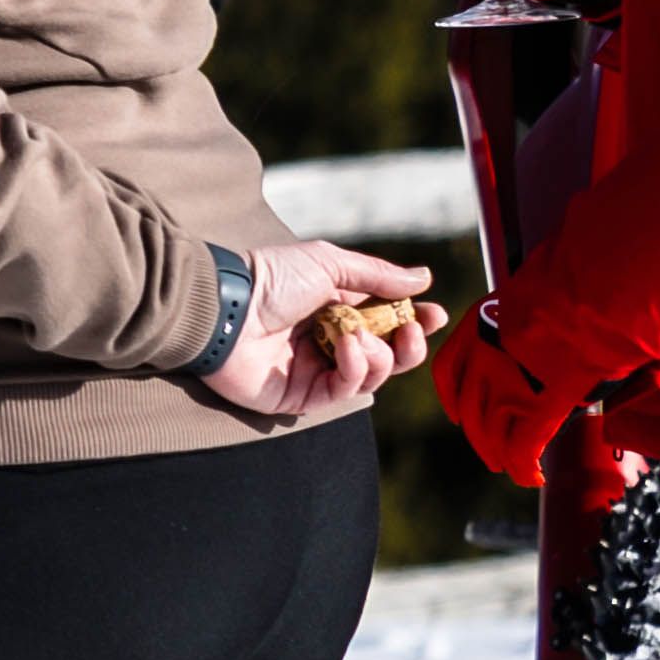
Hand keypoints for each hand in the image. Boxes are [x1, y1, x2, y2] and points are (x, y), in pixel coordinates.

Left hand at [206, 238, 440, 421]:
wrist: (225, 306)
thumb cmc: (269, 278)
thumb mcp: (329, 263)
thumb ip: (377, 275)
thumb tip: (423, 278)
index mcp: (336, 308)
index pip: (387, 322)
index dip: (415, 321)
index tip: (435, 315)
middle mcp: (328, 341)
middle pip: (388, 355)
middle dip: (410, 345)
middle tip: (412, 330)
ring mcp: (315, 370)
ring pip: (373, 376)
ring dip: (379, 354)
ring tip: (357, 333)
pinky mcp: (302, 396)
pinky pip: (346, 390)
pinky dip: (355, 368)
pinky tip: (347, 345)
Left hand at [430, 305, 598, 489]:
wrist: (589, 296)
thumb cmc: (572, 286)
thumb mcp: (530, 296)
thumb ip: (525, 322)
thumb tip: (544, 337)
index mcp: (478, 327)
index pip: (449, 373)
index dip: (453, 400)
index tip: (458, 415)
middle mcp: (483, 360)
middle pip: (472, 412)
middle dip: (480, 438)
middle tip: (491, 454)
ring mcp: (508, 387)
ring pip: (494, 435)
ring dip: (503, 456)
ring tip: (513, 467)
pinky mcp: (538, 408)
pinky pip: (524, 448)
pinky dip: (526, 468)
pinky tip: (532, 477)